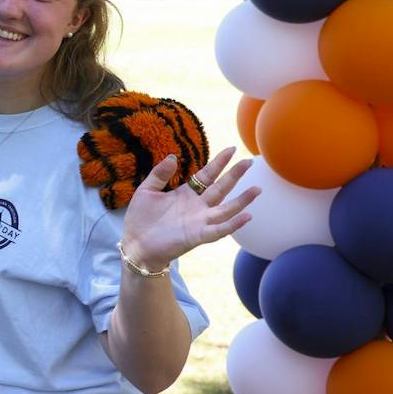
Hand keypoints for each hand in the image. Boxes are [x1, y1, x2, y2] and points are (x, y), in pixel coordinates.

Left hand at [121, 147, 258, 271]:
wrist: (135, 243)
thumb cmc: (141, 217)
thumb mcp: (147, 190)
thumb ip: (159, 174)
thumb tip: (173, 156)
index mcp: (186, 193)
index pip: (207, 174)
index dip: (219, 162)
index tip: (232, 149)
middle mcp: (197, 206)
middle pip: (220, 187)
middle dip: (235, 175)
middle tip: (250, 162)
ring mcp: (199, 221)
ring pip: (226, 209)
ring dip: (242, 200)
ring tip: (257, 189)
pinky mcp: (198, 236)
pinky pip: (219, 230)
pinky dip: (233, 224)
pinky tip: (247, 216)